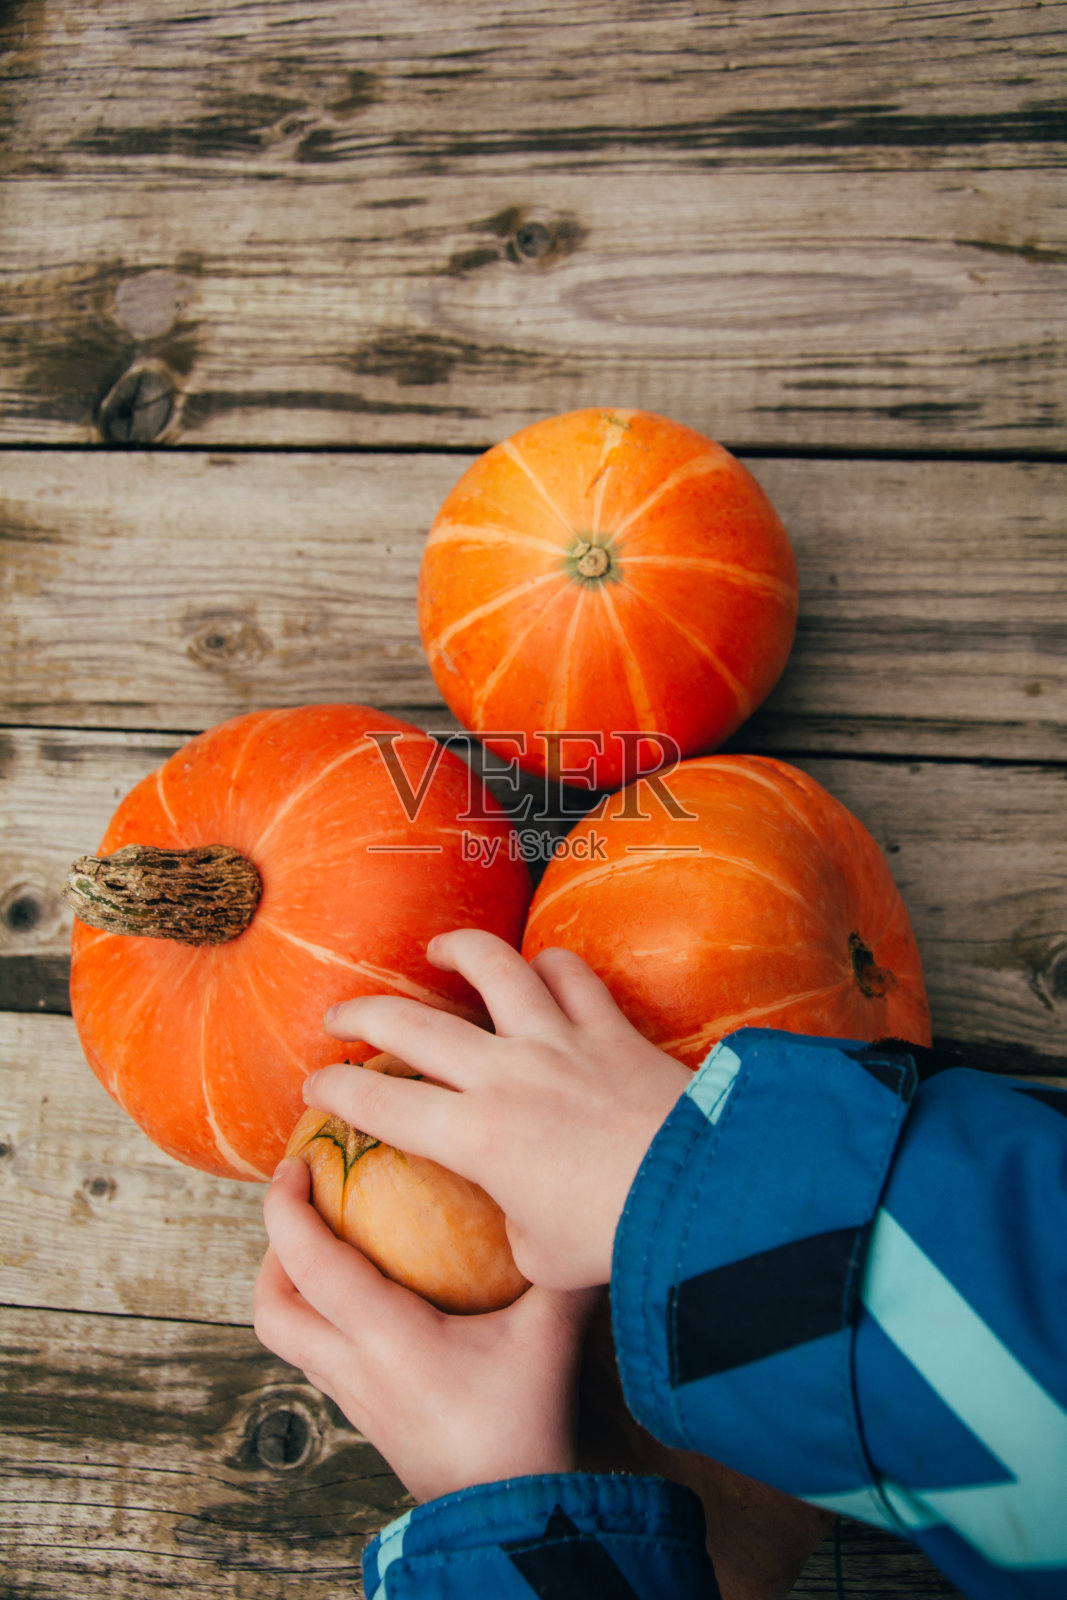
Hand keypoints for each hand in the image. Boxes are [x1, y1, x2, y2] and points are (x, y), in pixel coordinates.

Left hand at [254, 1157, 596, 1501]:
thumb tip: (582, 1215)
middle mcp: (355, 1368)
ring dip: (291, 1287)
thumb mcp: (548, 1337)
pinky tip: (368, 1302)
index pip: (311, 1263)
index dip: (287, 1209)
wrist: (506, 1520)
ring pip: (288, 1339)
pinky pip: (320, 1359)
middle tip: (304, 1207)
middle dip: (272, 1251)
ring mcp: (356, 1399)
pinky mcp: (369, 1420)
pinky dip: (322, 1318)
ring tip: (329, 1245)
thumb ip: (561, 1272)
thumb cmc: (522, 1427)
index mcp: (386, 1337)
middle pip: (272, 1310)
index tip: (293, 1165)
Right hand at [307, 928, 691, 1289]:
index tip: (316, 1086)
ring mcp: (558, 1041)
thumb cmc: (618, 1240)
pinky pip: (571, 975)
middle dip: (360, 1014)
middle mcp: (505, 1075)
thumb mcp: (543, 1258)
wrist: (701, 1198)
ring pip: (492, 969)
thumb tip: (516, 1218)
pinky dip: (549, 965)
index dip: (336, 1091)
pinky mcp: (609, 1027)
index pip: (380, 1105)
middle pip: (411, 1023)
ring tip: (436, 951)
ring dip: (455, 952)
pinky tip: (538, 967)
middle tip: (338, 1016)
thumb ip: (514, 1230)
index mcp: (475, 1138)